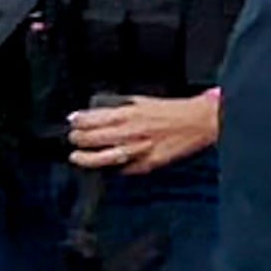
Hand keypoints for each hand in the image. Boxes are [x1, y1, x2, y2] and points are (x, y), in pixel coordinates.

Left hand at [67, 93, 218, 174]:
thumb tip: (99, 114)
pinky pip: (126, 168)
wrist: (198, 121)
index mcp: (129, 113)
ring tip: (77, 157)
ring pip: (106, 157)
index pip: (95, 118)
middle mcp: (132, 131)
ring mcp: (139, 149)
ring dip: (88, 158)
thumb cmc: (171, 110)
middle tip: (72, 140)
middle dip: (79, 139)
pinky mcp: (149, 162)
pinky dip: (115, 168)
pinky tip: (105, 168)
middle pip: (96, 138)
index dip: (79, 121)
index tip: (72, 122)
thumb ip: (121, 109)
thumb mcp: (142, 102)